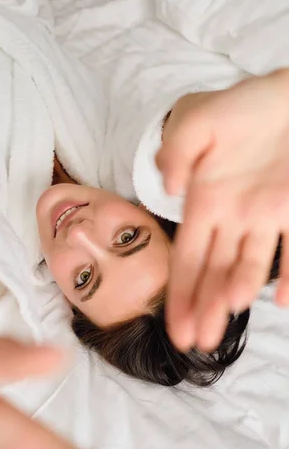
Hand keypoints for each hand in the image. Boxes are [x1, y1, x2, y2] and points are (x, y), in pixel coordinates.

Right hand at [156, 70, 288, 350]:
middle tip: (196, 343)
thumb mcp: (197, 118)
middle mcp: (232, 219)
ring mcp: (266, 218)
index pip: (186, 257)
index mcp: (204, 202)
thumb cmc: (243, 106)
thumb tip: (170, 187)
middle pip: (212, 272)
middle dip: (203, 308)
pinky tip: (284, 300)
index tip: (175, 327)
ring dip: (236, 294)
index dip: (179, 293)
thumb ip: (175, 150)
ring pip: (248, 267)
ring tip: (227, 317)